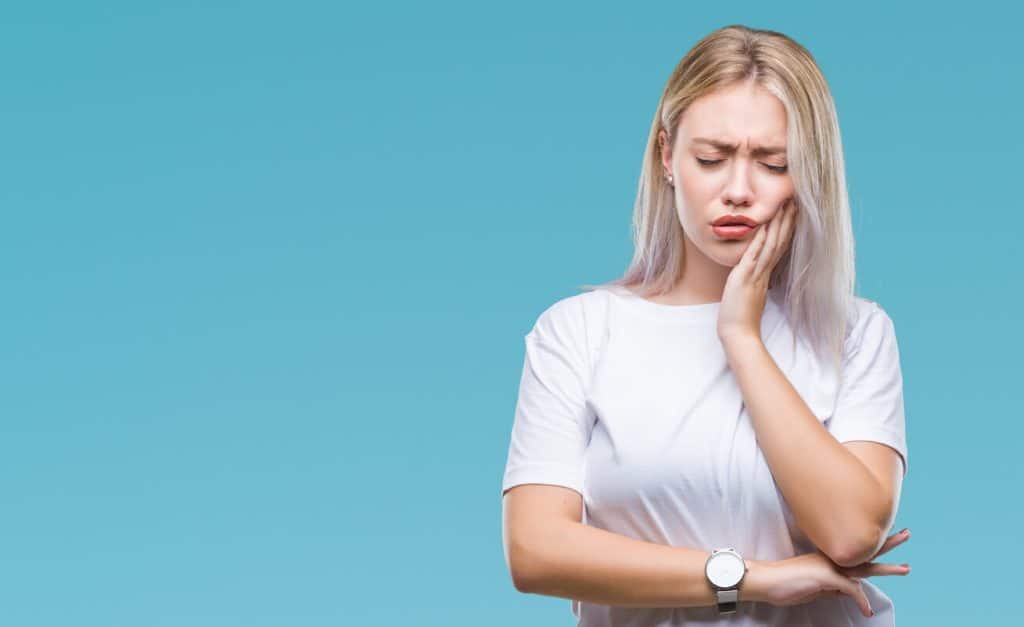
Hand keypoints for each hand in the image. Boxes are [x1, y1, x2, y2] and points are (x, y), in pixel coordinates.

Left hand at [717, 199, 796, 343]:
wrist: (739, 334)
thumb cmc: (741, 317)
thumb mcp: (749, 294)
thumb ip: (754, 282)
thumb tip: (754, 274)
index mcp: (765, 275)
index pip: (779, 248)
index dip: (786, 230)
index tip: (791, 213)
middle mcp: (764, 272)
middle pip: (780, 242)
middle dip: (787, 221)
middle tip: (794, 201)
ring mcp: (756, 274)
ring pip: (771, 245)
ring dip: (778, 225)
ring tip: (786, 206)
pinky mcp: (745, 278)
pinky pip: (755, 255)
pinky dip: (760, 240)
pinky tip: (764, 225)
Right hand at [743, 529, 911, 617]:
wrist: (766, 581)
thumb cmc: (784, 583)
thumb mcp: (814, 587)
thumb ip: (832, 587)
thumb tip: (850, 593)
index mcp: (828, 558)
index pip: (855, 550)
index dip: (872, 545)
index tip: (886, 536)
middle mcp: (831, 558)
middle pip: (865, 550)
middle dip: (887, 543)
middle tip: (906, 534)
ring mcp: (829, 566)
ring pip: (865, 566)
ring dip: (887, 568)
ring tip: (905, 569)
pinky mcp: (826, 577)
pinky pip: (852, 590)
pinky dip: (861, 601)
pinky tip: (866, 611)